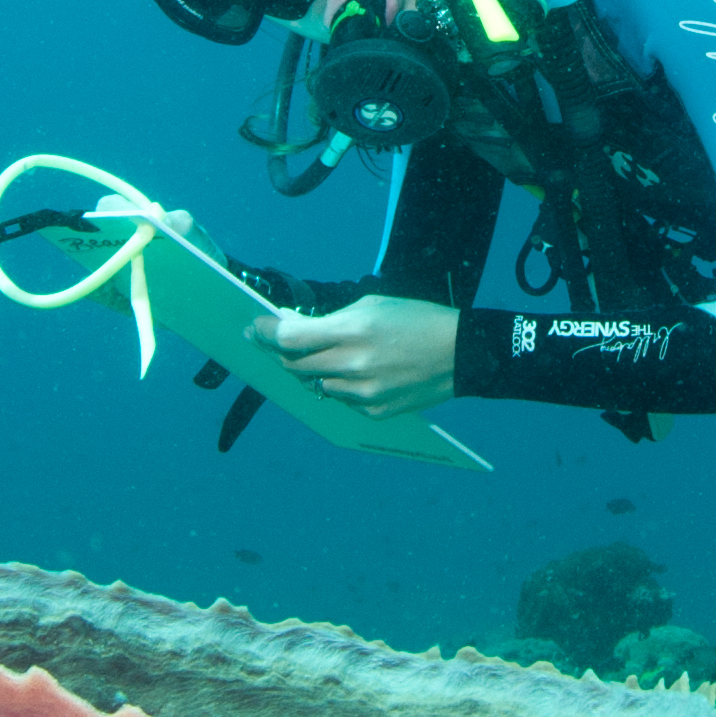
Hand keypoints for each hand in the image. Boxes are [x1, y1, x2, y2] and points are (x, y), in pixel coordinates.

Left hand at [256, 294, 458, 417]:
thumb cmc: (416, 320)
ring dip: (314, 371)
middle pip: (295, 365)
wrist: (461, 354)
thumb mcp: (372, 305)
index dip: (265, 333)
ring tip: (333, 357)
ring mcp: (363, 393)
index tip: (254, 329)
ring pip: (315, 385)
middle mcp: (353, 365)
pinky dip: (340, 387)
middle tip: (275, 343)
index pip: (290, 338)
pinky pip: (341, 399)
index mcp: (352, 331)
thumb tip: (293, 326)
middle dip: (281, 353)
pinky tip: (359, 373)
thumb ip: (330, 319)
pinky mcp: (374, 411)